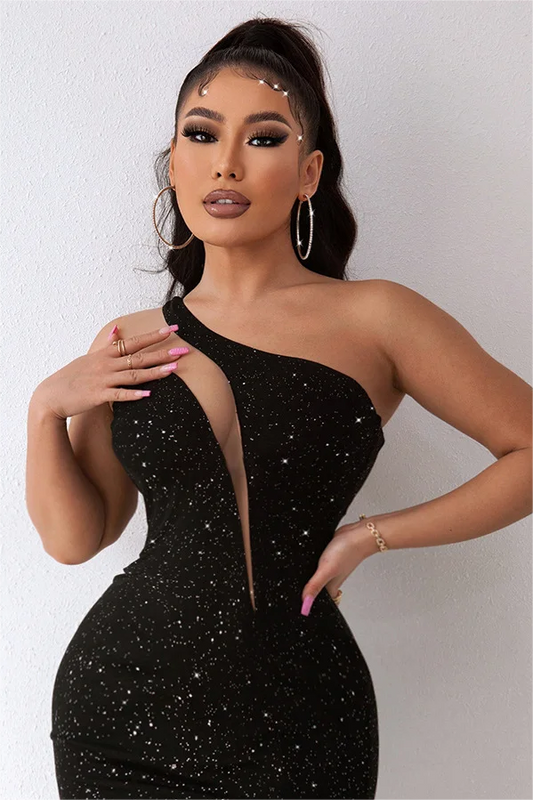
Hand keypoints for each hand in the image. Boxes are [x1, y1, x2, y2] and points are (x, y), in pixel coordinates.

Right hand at [32, 323, 189, 419]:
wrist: (51, 396)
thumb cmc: (72, 377)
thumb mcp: (89, 357)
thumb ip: (106, 346)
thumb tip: (116, 331)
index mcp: (106, 354)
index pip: (135, 342)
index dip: (154, 336)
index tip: (173, 329)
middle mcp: (106, 364)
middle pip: (139, 357)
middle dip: (163, 352)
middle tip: (184, 349)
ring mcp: (103, 379)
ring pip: (133, 374)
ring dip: (154, 372)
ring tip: (174, 368)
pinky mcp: (98, 395)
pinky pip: (119, 394)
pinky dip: (134, 394)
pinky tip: (148, 394)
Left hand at [300, 520, 377, 614]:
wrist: (358, 533)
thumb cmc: (348, 551)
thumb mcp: (326, 570)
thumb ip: (315, 586)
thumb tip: (305, 605)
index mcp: (330, 587)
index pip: (321, 602)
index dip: (311, 607)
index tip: (302, 611)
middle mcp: (330, 578)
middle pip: (318, 590)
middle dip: (309, 594)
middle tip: (300, 598)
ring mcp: (331, 567)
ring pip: (319, 577)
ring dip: (312, 579)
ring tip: (303, 583)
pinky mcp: (329, 556)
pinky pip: (319, 565)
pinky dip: (314, 566)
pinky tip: (310, 563)